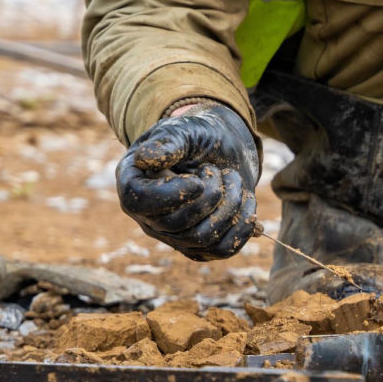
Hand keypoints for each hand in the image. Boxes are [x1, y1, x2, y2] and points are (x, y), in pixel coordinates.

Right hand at [116, 103, 259, 260]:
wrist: (223, 148)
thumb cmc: (197, 137)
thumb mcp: (183, 131)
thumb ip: (167, 143)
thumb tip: (144, 159)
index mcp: (135, 184)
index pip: (139, 202)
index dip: (170, 195)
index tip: (198, 181)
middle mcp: (149, 216)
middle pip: (175, 225)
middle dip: (210, 197)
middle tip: (221, 172)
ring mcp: (175, 235)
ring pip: (201, 239)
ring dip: (229, 208)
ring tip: (234, 180)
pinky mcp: (202, 244)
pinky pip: (222, 250)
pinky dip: (242, 228)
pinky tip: (247, 201)